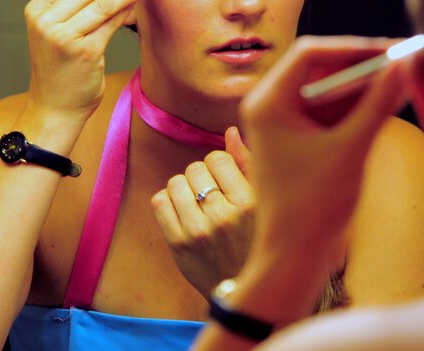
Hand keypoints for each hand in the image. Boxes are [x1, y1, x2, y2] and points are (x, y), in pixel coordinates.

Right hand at [22, 0, 148, 125]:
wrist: (56, 107)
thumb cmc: (61, 68)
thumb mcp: (59, 29)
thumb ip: (79, 0)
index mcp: (36, 10)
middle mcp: (46, 21)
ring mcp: (64, 37)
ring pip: (103, 2)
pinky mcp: (85, 52)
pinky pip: (111, 23)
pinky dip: (127, 11)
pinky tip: (137, 6)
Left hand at [151, 127, 255, 298]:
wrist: (244, 290)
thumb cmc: (257, 241)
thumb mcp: (264, 204)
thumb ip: (248, 165)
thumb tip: (229, 132)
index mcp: (249, 202)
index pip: (217, 159)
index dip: (218, 164)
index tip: (223, 179)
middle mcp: (224, 216)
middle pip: (194, 168)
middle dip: (200, 176)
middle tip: (210, 193)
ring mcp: (199, 232)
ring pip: (175, 183)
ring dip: (183, 188)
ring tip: (195, 202)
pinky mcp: (179, 245)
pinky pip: (159, 203)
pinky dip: (167, 202)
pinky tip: (181, 211)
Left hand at [240, 36, 410, 263]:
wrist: (294, 255)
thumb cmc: (312, 206)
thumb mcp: (350, 149)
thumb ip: (378, 105)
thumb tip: (405, 67)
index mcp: (268, 102)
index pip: (310, 54)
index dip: (354, 48)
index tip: (391, 51)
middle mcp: (271, 105)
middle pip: (321, 67)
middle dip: (363, 65)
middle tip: (404, 60)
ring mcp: (285, 121)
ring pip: (329, 89)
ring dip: (365, 85)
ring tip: (405, 77)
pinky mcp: (300, 137)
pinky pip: (331, 110)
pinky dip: (359, 106)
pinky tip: (391, 100)